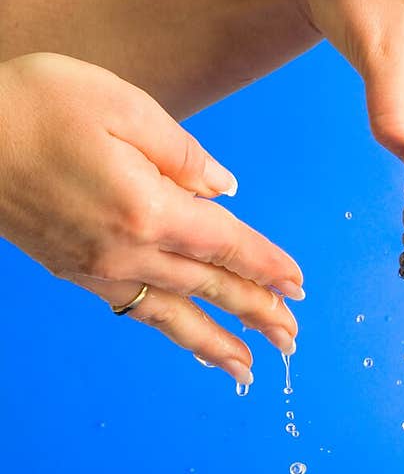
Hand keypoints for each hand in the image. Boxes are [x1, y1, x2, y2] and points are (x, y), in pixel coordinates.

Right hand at [0, 53, 302, 382]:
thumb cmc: (34, 104)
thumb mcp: (120, 104)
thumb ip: (182, 152)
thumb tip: (224, 191)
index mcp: (148, 207)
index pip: (227, 245)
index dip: (267, 267)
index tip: (299, 285)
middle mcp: (127, 249)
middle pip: (209, 289)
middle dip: (257, 315)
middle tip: (293, 340)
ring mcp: (97, 266)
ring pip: (173, 315)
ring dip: (217, 342)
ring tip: (250, 369)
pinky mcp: (73, 270)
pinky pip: (135, 311)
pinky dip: (169, 331)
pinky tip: (186, 341)